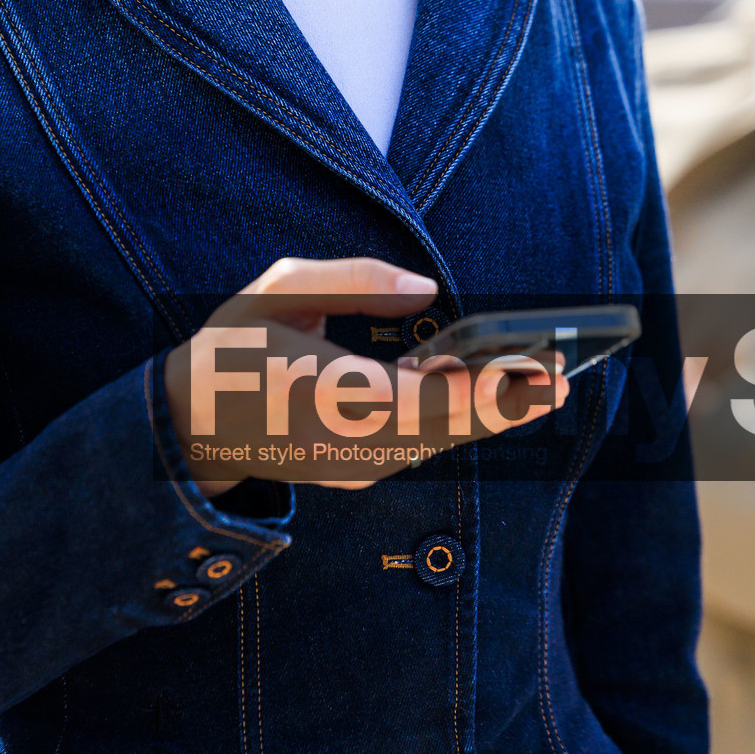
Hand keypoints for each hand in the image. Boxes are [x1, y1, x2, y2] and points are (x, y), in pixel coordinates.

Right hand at [163, 256, 561, 497]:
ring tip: (545, 381)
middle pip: (441, 428)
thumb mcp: (277, 291)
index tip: (518, 377)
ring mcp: (352, 465)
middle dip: (505, 403)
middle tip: (562, 376)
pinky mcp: (360, 472)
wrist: (192, 426)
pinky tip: (496, 394)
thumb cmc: (234, 347)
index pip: (408, 399)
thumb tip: (425, 290)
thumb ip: (351, 281)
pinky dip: (461, 422)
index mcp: (317, 392)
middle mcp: (342, 440)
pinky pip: (423, 446)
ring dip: (494, 415)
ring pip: (439, 442)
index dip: (469, 392)